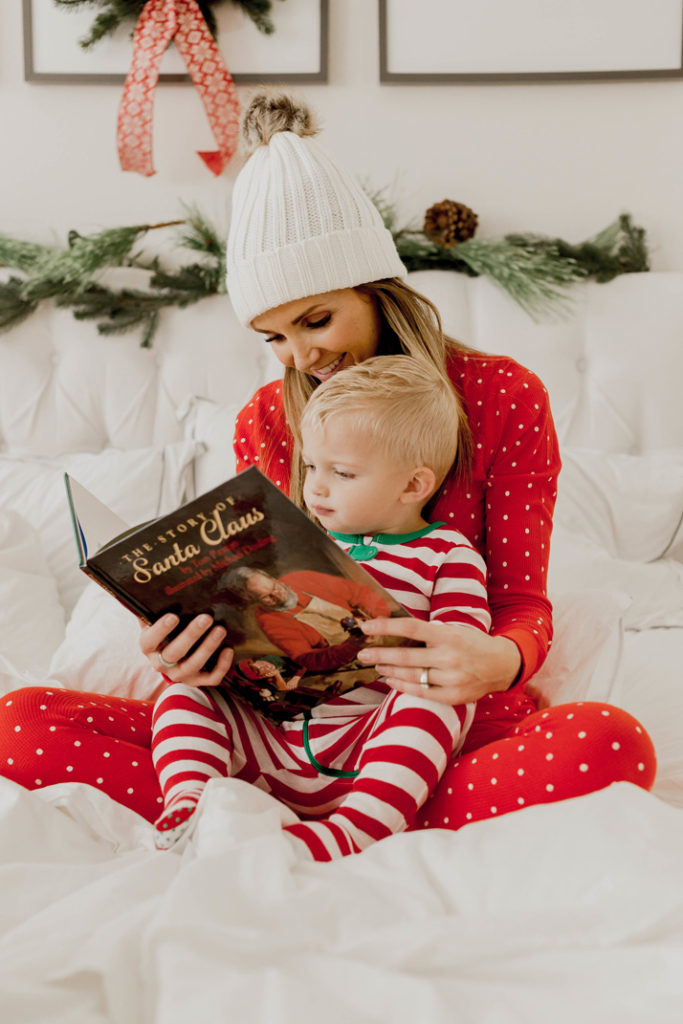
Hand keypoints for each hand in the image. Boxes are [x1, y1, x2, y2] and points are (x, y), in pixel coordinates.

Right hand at [139, 613, 233, 687]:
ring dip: (208, 647)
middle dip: (191, 635)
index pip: (149, 640)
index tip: (173, 616)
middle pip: (174, 652)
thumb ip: (157, 607)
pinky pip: (211, 678)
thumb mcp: (157, 619)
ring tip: (220, 630)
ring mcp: (180, 674)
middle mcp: (161, 663)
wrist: (173, 655)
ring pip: (193, 665)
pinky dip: (221, 666)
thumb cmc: (167, 630)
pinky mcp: (197, 680)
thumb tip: (162, 587)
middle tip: (206, 618)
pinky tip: (228, 649)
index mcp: (149, 647)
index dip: (160, 630)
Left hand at [357, 618, 521, 704]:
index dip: (385, 627)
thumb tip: (394, 631)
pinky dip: (403, 686)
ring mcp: (451, 679)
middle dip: (379, 654)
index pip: (410, 628)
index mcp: (448, 635)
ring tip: (376, 664)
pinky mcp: (453, 697)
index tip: (366, 627)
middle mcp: (449, 657)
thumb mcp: (453, 630)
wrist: (502, 665)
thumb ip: (428, 633)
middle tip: (362, 653)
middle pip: (405, 656)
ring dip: (389, 670)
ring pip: (411, 676)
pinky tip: (391, 679)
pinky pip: (421, 693)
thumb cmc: (472, 644)